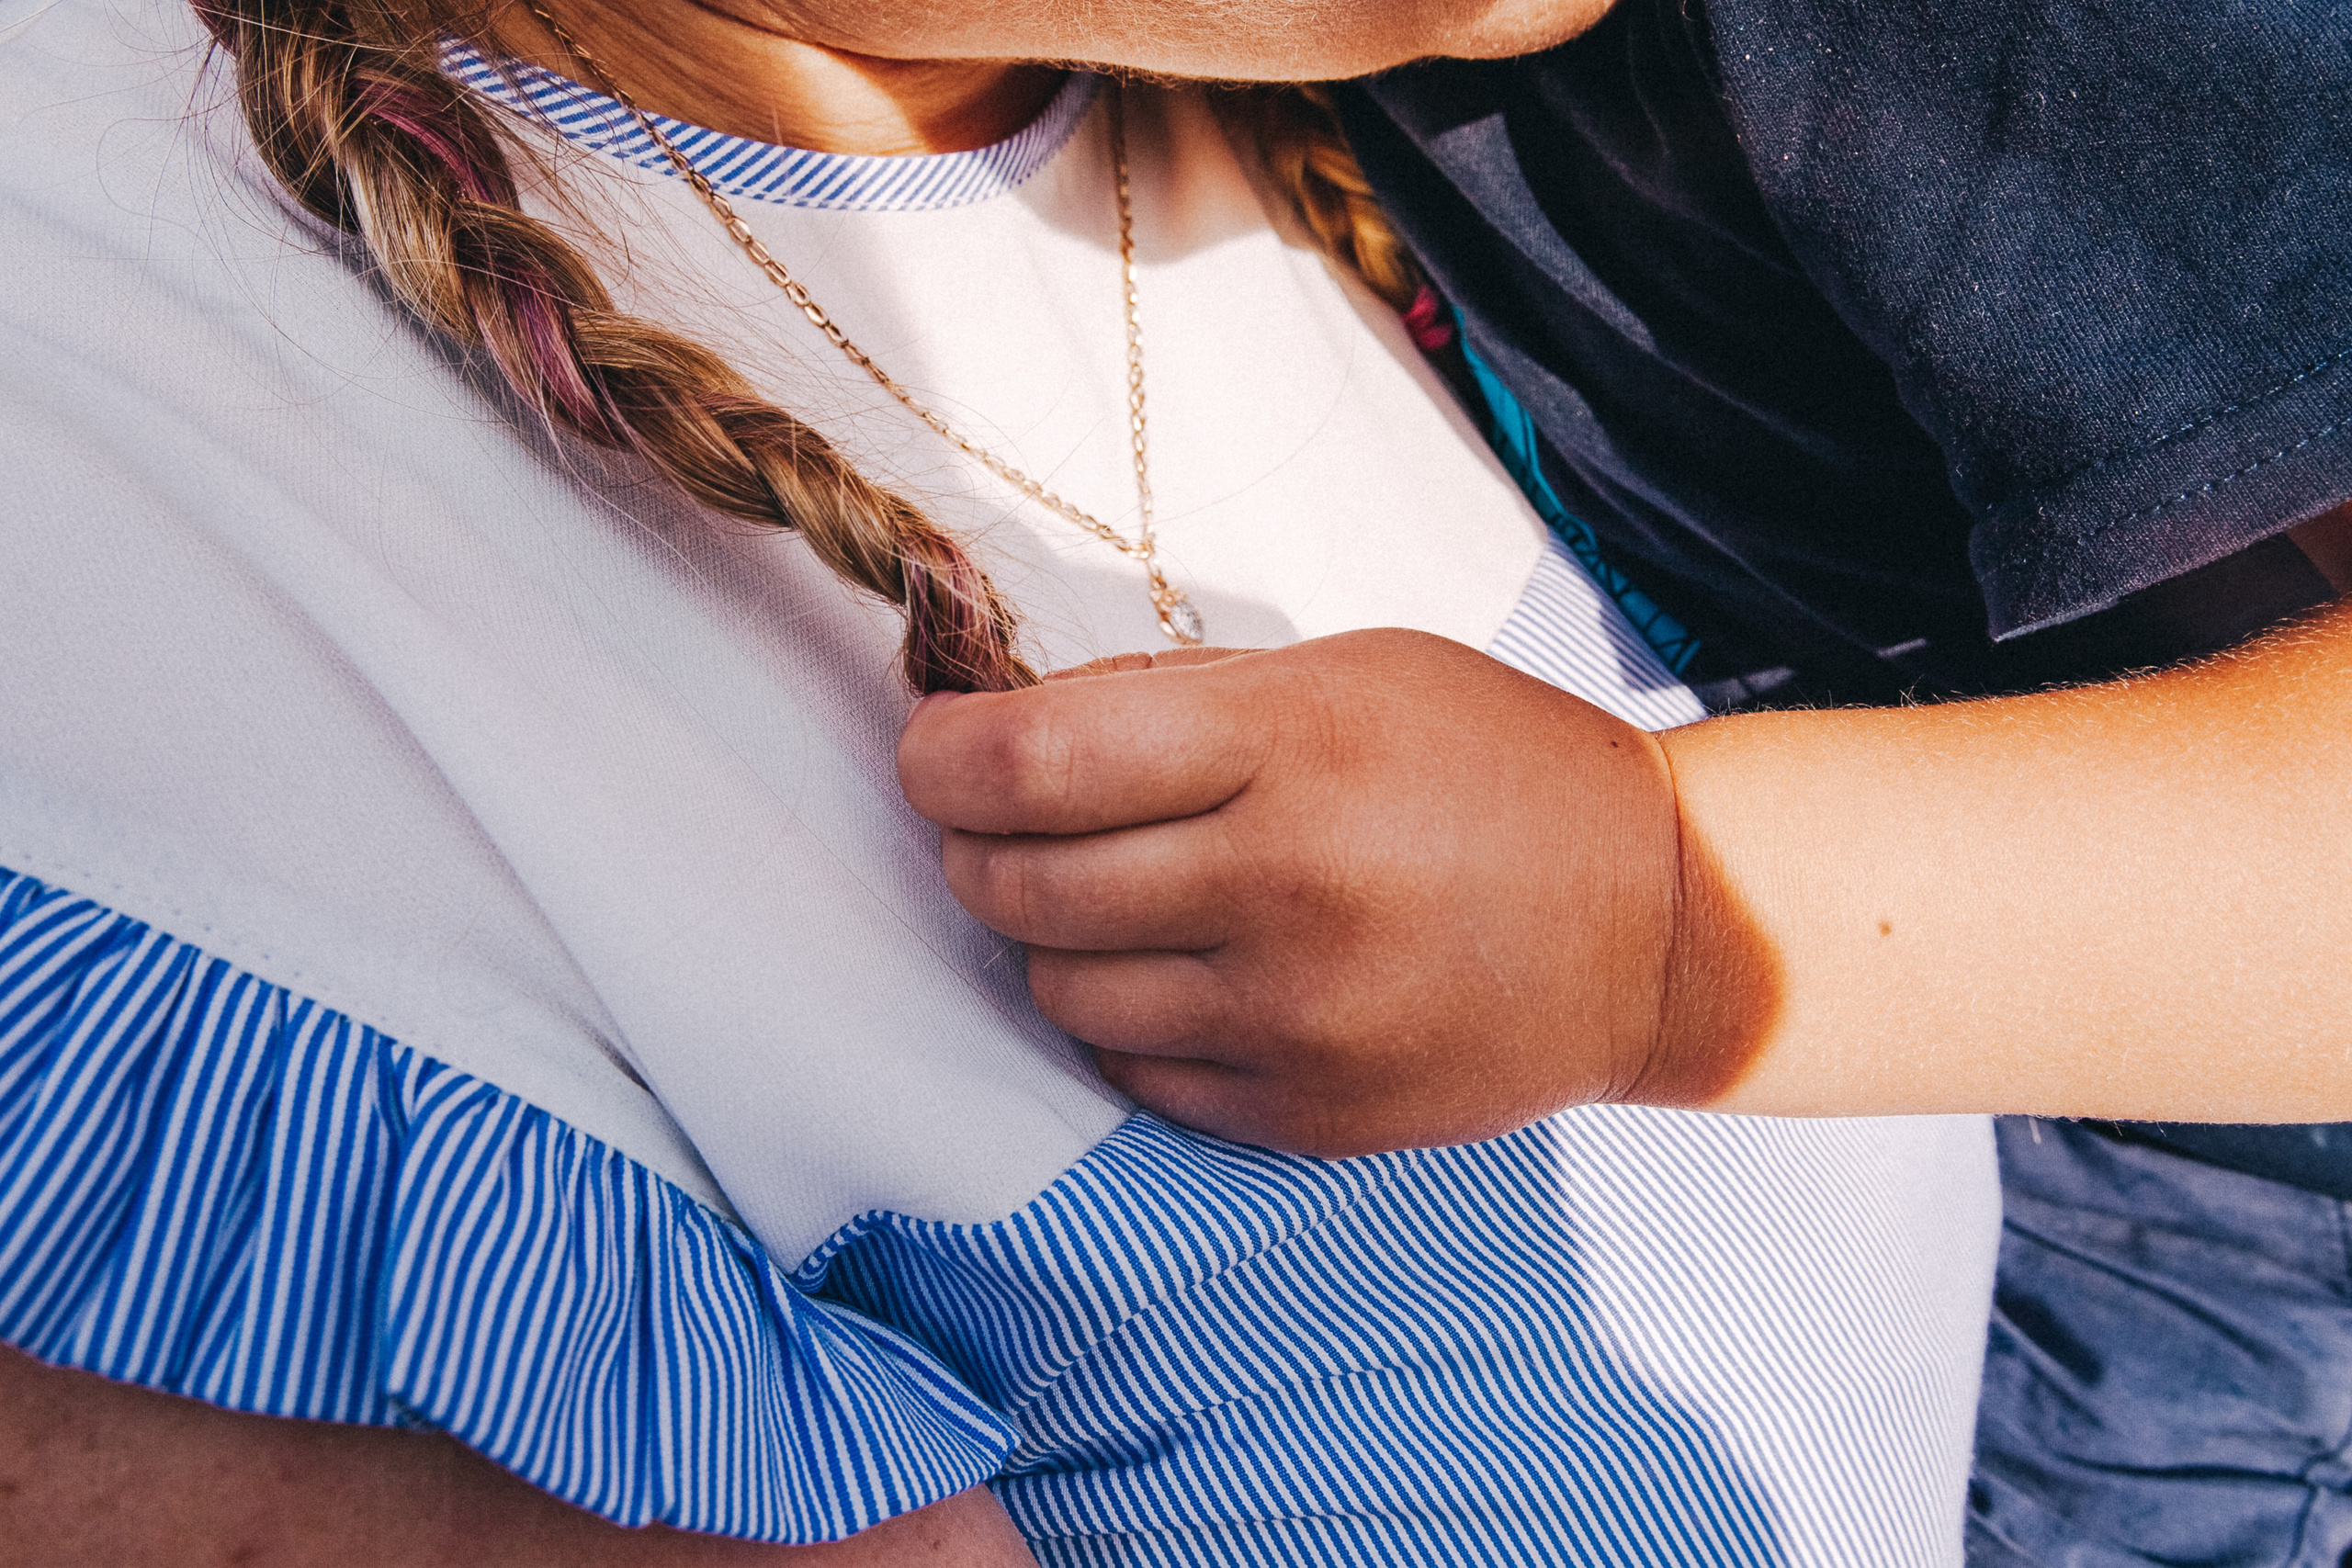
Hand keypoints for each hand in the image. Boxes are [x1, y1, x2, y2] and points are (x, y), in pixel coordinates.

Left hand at [897, 629, 1717, 1157]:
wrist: (1656, 926)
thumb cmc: (1489, 767)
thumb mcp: (1345, 673)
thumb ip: (1172, 696)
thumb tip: (1003, 721)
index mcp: (1290, 747)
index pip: (1030, 764)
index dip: (943, 757)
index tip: (934, 752)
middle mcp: (1285, 889)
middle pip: (1020, 885)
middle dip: (976, 846)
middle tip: (999, 820)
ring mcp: (1297, 1019)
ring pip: (1060, 992)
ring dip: (1049, 940)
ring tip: (1110, 896)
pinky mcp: (1308, 1115)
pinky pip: (1134, 1074)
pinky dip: (1126, 1019)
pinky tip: (1182, 969)